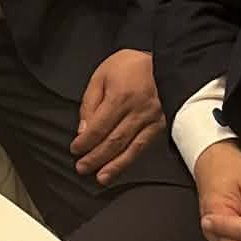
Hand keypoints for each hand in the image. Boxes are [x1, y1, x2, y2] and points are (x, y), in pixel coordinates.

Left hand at [72, 48, 164, 183]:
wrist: (166, 62)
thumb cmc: (130, 66)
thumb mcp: (102, 75)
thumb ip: (90, 102)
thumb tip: (83, 130)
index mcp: (121, 96)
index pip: (99, 127)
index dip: (85, 142)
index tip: (75, 150)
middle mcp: (138, 111)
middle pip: (114, 141)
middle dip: (96, 157)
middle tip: (82, 168)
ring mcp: (152, 120)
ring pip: (131, 148)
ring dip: (114, 165)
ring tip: (101, 177)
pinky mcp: (161, 126)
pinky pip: (143, 147)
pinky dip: (130, 159)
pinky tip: (120, 167)